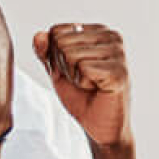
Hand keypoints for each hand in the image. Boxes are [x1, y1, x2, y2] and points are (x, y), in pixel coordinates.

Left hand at [32, 23, 131, 145]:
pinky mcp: (119, 71)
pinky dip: (82, 83)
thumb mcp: (57, 70)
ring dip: (74, 76)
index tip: (74, 70)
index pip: (56, 31)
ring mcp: (118, 53)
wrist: (100, 126)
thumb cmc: (83, 97)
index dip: (56, 56)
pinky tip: (97, 89)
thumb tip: (39, 35)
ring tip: (90, 85)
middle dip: (64, 66)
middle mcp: (112, 37)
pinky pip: (83, 68)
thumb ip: (46, 51)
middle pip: (61, 42)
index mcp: (98, 31)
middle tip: (82, 80)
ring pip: (70, 54)